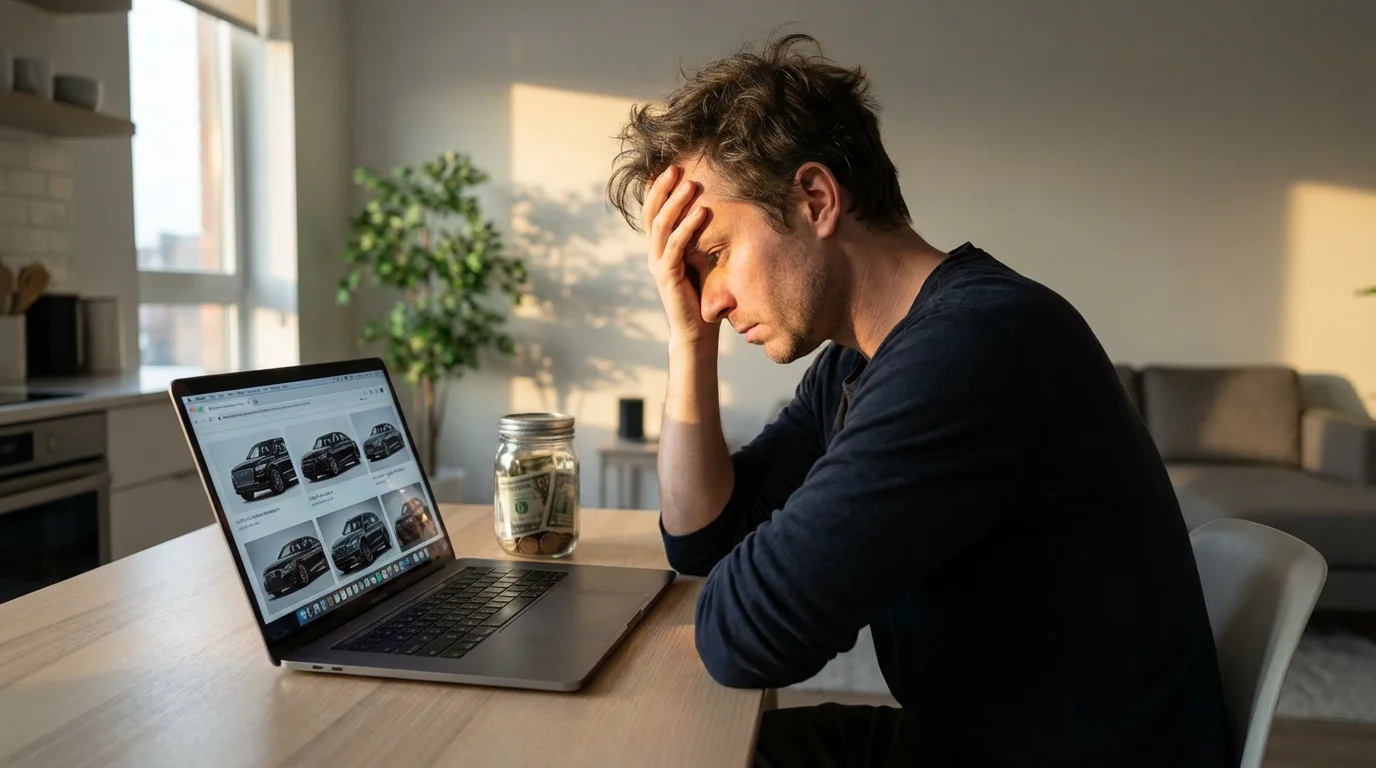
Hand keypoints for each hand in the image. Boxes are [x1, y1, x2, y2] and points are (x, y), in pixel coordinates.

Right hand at [645, 166, 716, 347]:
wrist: (697, 329)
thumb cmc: (702, 293)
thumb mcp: (699, 258)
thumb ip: (698, 237)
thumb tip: (713, 207)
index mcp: (659, 247)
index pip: (653, 211)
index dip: (657, 189)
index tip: (667, 166)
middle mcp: (654, 253)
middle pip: (652, 213)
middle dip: (663, 188)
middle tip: (676, 167)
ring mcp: (658, 264)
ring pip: (661, 226)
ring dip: (676, 202)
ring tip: (691, 184)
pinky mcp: (667, 277)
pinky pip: (675, 247)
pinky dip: (687, 228)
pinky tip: (702, 212)